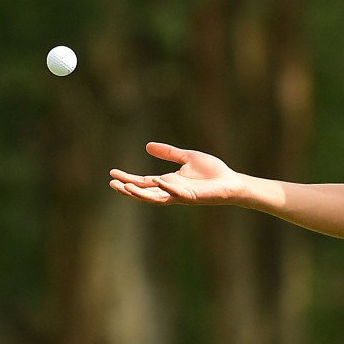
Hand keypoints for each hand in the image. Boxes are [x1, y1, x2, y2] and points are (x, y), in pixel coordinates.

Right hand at [109, 142, 245, 205]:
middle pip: (145, 192)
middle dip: (128, 189)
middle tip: (112, 184)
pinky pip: (177, 194)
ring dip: (141, 193)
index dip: (128, 178)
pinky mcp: (193, 197)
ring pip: (156, 198)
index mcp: (168, 181)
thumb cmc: (212, 171)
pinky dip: (168, 188)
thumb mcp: (187, 157)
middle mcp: (171, 190)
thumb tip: (147, 146)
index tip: (112, 173)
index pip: (143, 182)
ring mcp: (181, 195)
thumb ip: (168, 153)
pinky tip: (158, 181)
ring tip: (126, 187)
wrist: (231, 182)